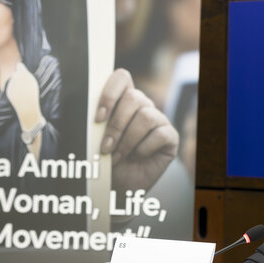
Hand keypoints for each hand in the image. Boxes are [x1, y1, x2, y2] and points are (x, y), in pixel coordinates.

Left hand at [5, 62, 41, 127]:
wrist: (27, 106)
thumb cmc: (32, 94)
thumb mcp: (32, 82)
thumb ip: (25, 74)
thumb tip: (18, 65)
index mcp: (24, 74)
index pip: (19, 66)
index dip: (20, 68)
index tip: (21, 70)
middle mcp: (17, 78)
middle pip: (15, 74)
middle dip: (18, 77)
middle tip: (23, 84)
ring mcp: (12, 84)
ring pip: (12, 81)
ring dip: (15, 84)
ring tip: (22, 91)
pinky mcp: (8, 90)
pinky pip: (10, 87)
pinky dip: (13, 90)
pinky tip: (18, 95)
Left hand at [95, 68, 177, 192]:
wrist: (119, 185)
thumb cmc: (106, 159)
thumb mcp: (95, 139)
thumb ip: (96, 122)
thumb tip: (92, 115)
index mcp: (123, 100)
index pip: (122, 77)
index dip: (110, 93)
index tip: (98, 118)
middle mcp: (143, 106)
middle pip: (134, 97)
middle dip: (116, 125)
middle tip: (105, 147)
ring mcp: (159, 120)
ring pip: (146, 116)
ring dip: (127, 140)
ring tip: (117, 156)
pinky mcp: (171, 137)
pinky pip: (160, 134)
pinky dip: (144, 148)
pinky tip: (138, 157)